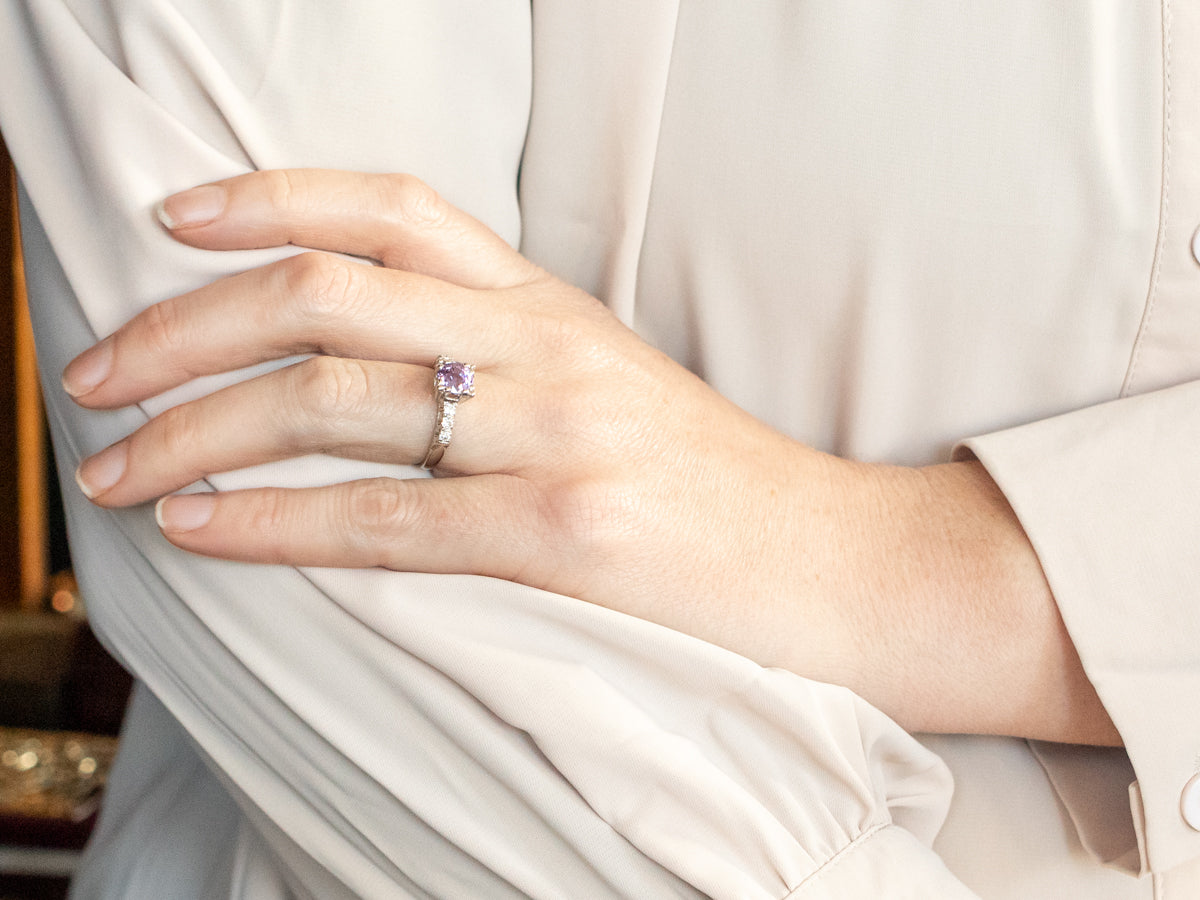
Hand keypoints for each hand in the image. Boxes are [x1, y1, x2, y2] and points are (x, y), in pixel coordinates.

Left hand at [65, 170, 1118, 744]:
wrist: (838, 563)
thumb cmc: (714, 484)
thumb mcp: (608, 385)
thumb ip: (502, 356)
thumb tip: (369, 370)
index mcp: (550, 303)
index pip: (388, 206)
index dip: (265, 198)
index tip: (172, 221)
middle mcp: (544, 347)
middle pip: (324, 296)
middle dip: (180, 330)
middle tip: (96, 374)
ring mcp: (555, 434)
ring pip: (331, 400)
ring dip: (194, 430)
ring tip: (116, 468)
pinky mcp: (564, 531)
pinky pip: (382, 518)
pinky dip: (271, 522)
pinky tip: (200, 525)